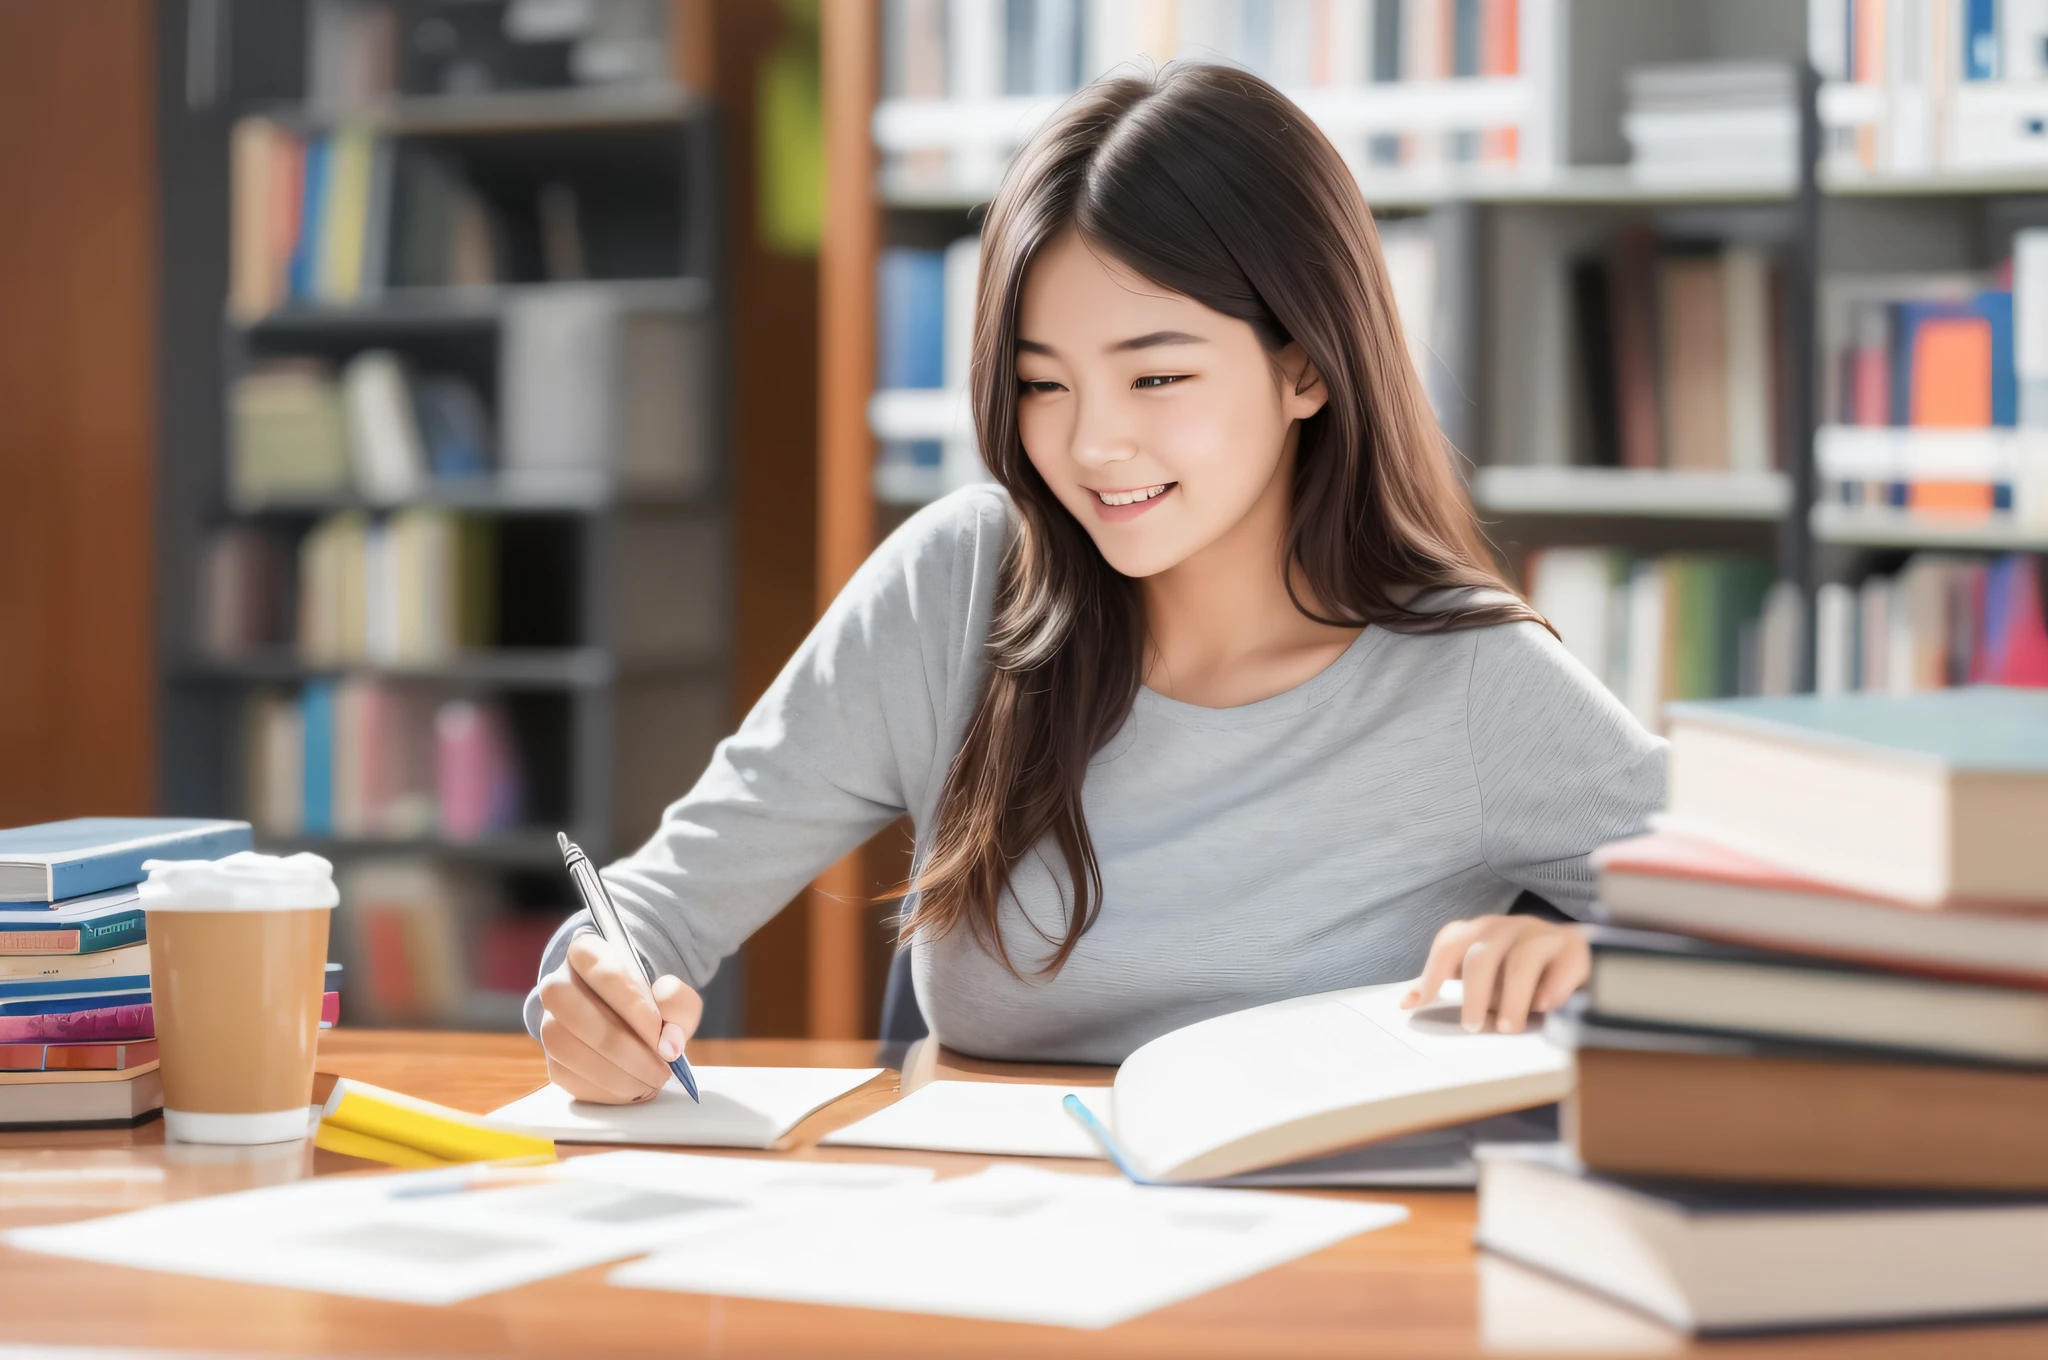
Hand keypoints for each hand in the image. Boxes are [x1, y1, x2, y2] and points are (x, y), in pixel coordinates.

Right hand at [536, 931, 702, 1103]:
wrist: (628, 1013)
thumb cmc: (650, 999)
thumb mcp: (673, 992)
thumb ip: (679, 1006)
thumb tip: (670, 1044)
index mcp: (587, 952)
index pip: (605, 974)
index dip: (635, 1008)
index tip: (661, 1037)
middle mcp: (557, 984)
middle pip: (577, 1014)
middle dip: (624, 1049)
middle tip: (660, 1068)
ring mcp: (548, 1022)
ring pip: (566, 1048)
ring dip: (614, 1073)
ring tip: (650, 1082)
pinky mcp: (550, 1057)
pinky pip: (566, 1076)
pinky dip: (602, 1089)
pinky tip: (631, 1088)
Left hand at [1398, 915, 1588, 1034]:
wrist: (1578, 953)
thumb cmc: (1520, 971)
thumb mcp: (1484, 976)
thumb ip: (1450, 984)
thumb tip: (1408, 1002)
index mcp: (1480, 932)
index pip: (1449, 944)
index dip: (1433, 972)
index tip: (1420, 1002)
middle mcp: (1507, 927)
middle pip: (1482, 956)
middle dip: (1474, 994)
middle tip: (1472, 1026)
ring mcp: (1541, 933)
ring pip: (1521, 961)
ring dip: (1513, 998)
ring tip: (1508, 1027)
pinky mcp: (1574, 947)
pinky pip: (1562, 965)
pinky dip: (1553, 987)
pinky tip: (1546, 1006)